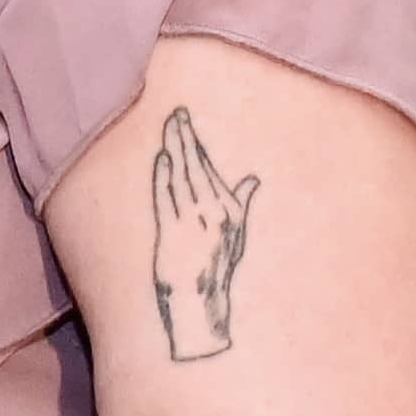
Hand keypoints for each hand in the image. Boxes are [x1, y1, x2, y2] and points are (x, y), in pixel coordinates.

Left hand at [147, 105, 262, 362]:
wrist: (198, 305)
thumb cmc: (217, 270)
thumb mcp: (237, 236)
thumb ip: (241, 202)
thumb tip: (253, 178)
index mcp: (232, 212)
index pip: (210, 168)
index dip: (196, 142)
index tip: (185, 117)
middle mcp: (215, 215)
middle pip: (196, 166)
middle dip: (185, 135)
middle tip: (175, 110)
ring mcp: (193, 224)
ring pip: (181, 177)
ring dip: (174, 149)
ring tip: (167, 125)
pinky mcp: (171, 234)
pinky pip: (166, 198)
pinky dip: (163, 176)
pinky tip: (162, 158)